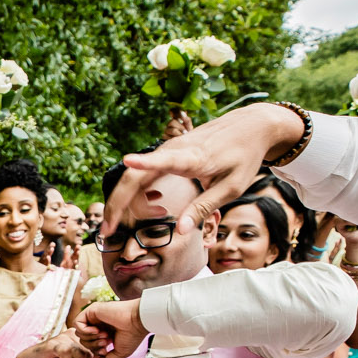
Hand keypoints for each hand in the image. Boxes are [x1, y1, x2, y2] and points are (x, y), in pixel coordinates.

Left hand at [74, 298, 146, 357]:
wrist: (138, 321)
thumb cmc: (132, 336)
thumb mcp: (118, 354)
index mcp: (105, 334)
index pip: (90, 346)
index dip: (95, 351)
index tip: (106, 350)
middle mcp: (98, 325)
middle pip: (83, 341)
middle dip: (92, 345)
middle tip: (105, 342)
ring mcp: (94, 318)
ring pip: (78, 333)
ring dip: (90, 338)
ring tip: (104, 335)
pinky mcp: (91, 310)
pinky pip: (77, 323)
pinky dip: (85, 330)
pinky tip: (97, 330)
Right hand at [106, 102, 306, 239]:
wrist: (250, 125)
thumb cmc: (244, 156)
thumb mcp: (231, 187)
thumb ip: (204, 208)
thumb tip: (180, 231)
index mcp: (193, 157)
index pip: (164, 159)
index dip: (144, 161)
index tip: (128, 159)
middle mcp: (173, 150)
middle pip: (134, 176)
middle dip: (116, 204)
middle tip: (106, 232)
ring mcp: (167, 150)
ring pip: (134, 176)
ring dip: (122, 201)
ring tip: (121, 224)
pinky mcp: (167, 153)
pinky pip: (143, 174)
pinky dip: (135, 193)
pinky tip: (145, 207)